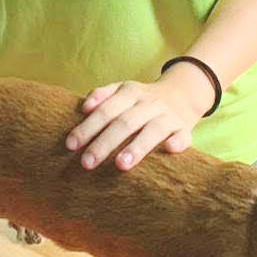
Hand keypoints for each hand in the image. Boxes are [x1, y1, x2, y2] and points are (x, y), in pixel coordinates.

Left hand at [65, 70, 207, 171]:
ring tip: (120, 164)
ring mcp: (168, 115)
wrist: (182, 94)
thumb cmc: (141, 101)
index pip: (106, 110)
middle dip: (104, 143)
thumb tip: (84, 108)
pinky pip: (183, 135)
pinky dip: (177, 141)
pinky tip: (169, 150)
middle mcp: (149, 103)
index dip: (87, 127)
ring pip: (153, 129)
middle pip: (125, 122)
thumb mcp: (122, 91)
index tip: (71, 145)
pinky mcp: (184, 129)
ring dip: (137, 146)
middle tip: (87, 163)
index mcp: (130, 92)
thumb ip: (102, 96)